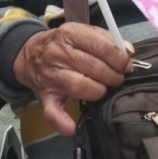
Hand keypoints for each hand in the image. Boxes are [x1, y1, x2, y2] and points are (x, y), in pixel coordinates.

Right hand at [12, 23, 133, 135]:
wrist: (29, 55)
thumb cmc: (62, 43)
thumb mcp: (81, 32)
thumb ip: (105, 39)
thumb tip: (128, 50)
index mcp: (69, 33)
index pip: (99, 45)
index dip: (118, 58)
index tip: (126, 65)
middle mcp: (57, 53)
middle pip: (93, 67)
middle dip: (113, 76)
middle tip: (118, 78)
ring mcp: (49, 75)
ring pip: (79, 86)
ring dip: (98, 91)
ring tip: (104, 89)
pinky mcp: (44, 95)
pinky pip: (52, 111)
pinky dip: (62, 121)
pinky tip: (72, 126)